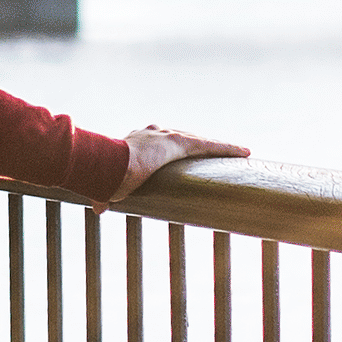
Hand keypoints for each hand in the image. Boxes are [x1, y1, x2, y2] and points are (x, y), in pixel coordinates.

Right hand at [115, 125, 248, 199]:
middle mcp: (154, 132)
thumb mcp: (106, 186)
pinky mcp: (178, 143)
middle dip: (202, 145)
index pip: (163, 143)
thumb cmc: (102, 176)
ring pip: (200, 140)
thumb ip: (105, 196)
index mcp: (137, 141)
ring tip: (238, 153)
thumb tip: (98, 209)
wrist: (104, 166)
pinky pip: (208, 145)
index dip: (175, 149)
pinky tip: (243, 152)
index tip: (185, 155)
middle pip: (186, 138)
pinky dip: (226, 148)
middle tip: (216, 155)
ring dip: (219, 147)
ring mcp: (166, 136)